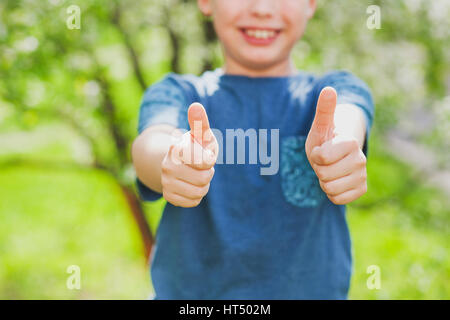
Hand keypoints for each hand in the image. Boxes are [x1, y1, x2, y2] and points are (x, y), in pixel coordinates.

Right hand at [161, 102, 218, 206]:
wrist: (179, 162)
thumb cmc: (195, 146)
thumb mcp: (200, 134)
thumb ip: (200, 122)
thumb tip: (196, 106)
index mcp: (176, 148)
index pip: (205, 162)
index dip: (210, 160)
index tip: (205, 155)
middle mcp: (167, 165)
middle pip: (204, 179)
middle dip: (208, 173)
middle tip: (201, 167)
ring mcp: (166, 182)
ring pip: (199, 192)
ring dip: (203, 185)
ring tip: (196, 175)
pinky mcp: (168, 196)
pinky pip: (193, 202)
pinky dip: (197, 195)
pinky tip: (191, 185)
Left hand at [305, 87, 366, 204]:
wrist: (335, 152)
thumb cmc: (325, 137)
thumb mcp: (320, 125)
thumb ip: (324, 109)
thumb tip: (328, 89)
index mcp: (350, 142)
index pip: (321, 158)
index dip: (315, 155)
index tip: (321, 149)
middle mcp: (360, 159)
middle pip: (324, 175)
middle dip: (319, 169)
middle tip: (325, 161)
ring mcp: (362, 175)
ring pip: (330, 188)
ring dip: (324, 181)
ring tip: (329, 170)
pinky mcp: (361, 189)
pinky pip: (338, 199)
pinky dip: (331, 193)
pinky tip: (335, 180)